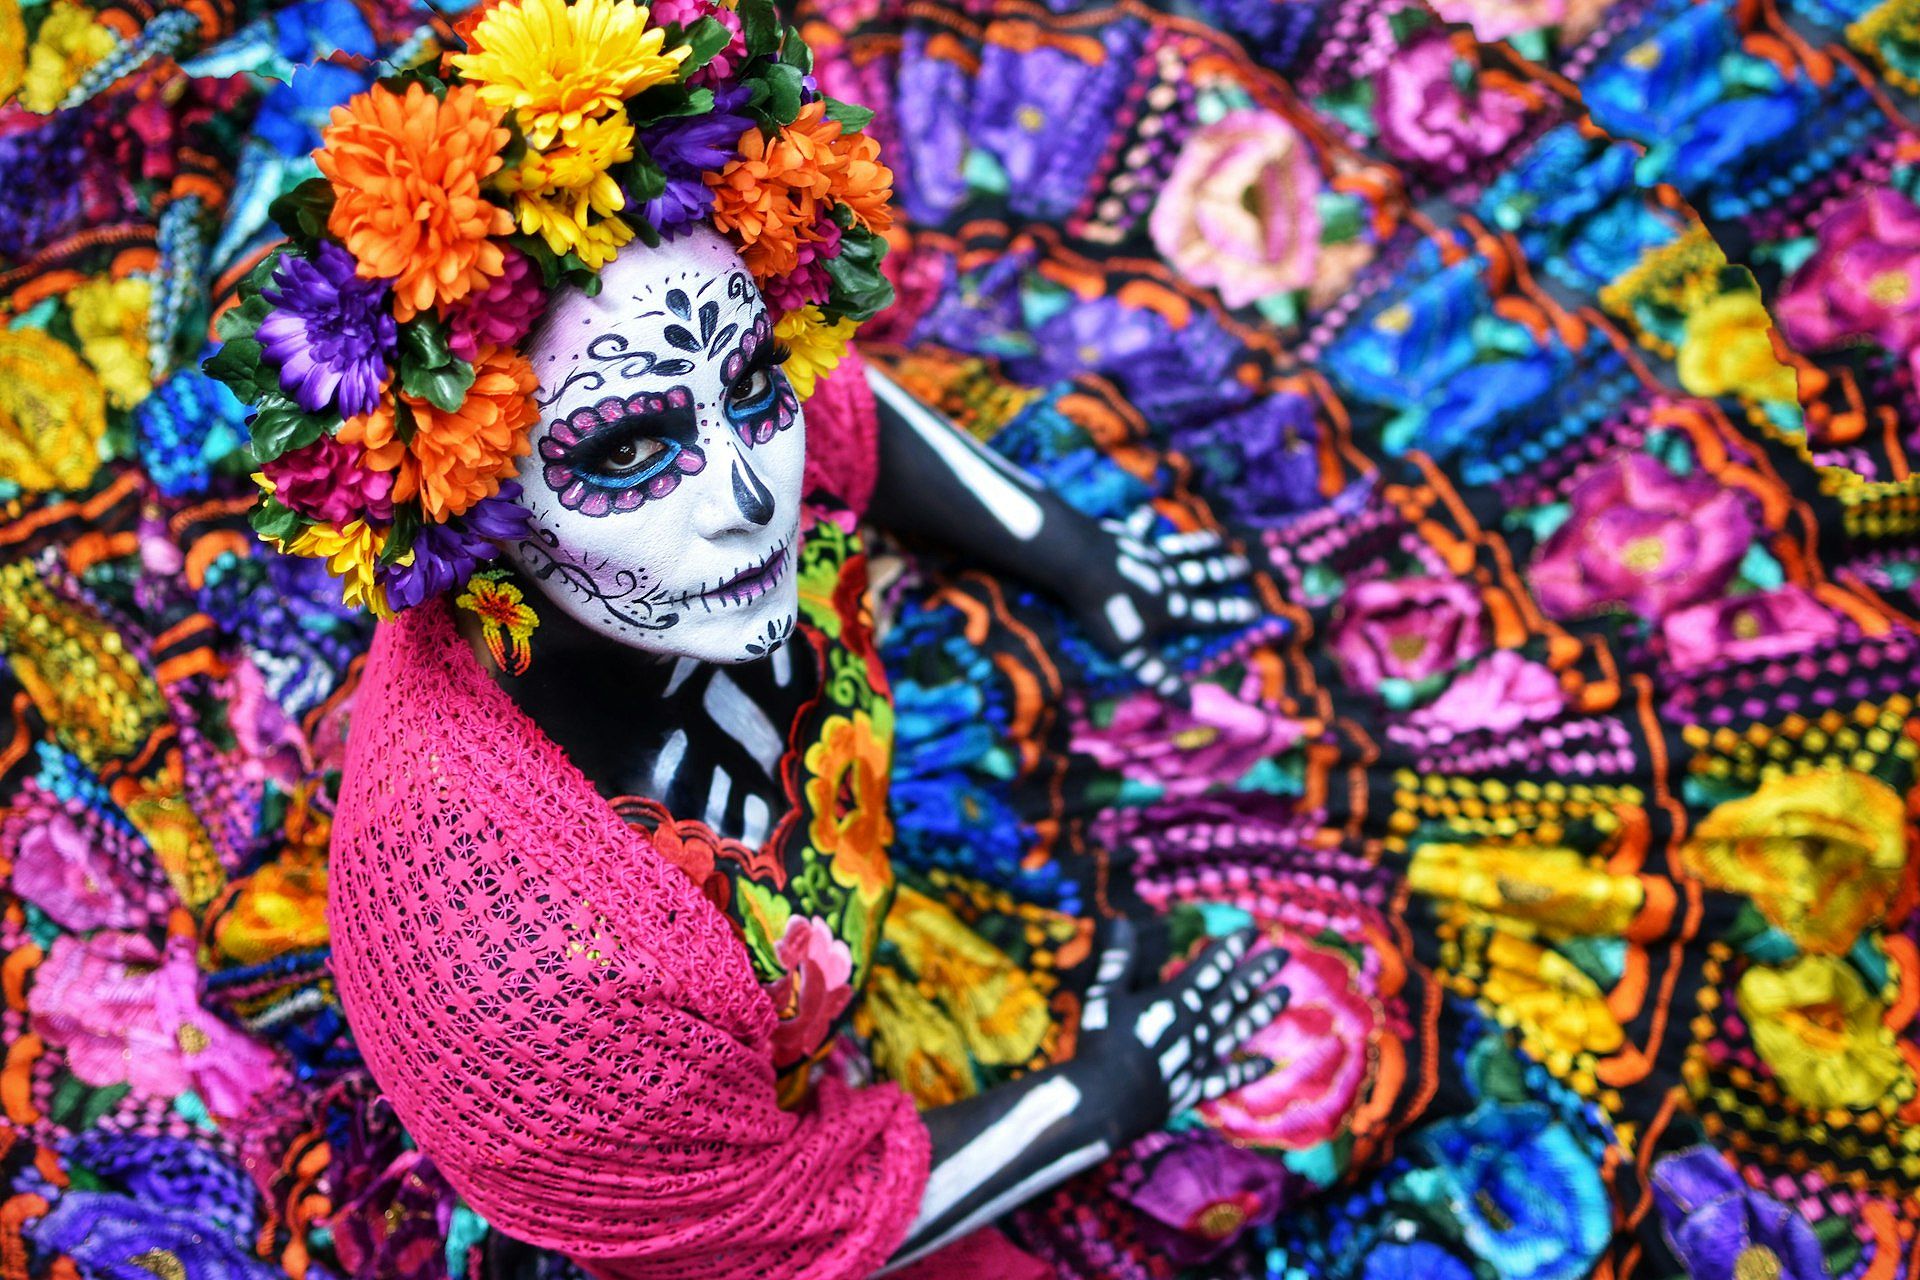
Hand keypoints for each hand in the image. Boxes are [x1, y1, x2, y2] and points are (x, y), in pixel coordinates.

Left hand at [1073, 509, 1260, 696]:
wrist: (1081, 565)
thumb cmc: (1107, 613)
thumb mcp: (1134, 655)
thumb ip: (1162, 677)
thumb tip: (1191, 705)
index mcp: (1173, 610)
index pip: (1211, 615)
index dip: (1233, 614)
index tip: (1256, 609)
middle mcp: (1169, 580)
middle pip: (1204, 575)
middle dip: (1226, 571)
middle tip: (1246, 563)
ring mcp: (1150, 556)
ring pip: (1183, 550)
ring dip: (1201, 544)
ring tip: (1218, 537)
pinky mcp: (1128, 540)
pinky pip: (1141, 529)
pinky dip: (1146, 522)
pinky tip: (1149, 513)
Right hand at [1080, 921, 1289, 1123]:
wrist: (1105, 1103)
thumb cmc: (1101, 1045)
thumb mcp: (1104, 996)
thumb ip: (1118, 960)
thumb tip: (1120, 922)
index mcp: (1175, 1002)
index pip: (1210, 968)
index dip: (1232, 948)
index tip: (1253, 930)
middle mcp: (1196, 1027)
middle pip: (1233, 994)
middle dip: (1258, 972)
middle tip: (1284, 954)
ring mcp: (1200, 1059)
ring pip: (1239, 1030)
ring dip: (1262, 1011)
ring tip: (1285, 995)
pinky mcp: (1196, 1087)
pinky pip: (1229, 1078)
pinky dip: (1248, 1070)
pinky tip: (1269, 1064)